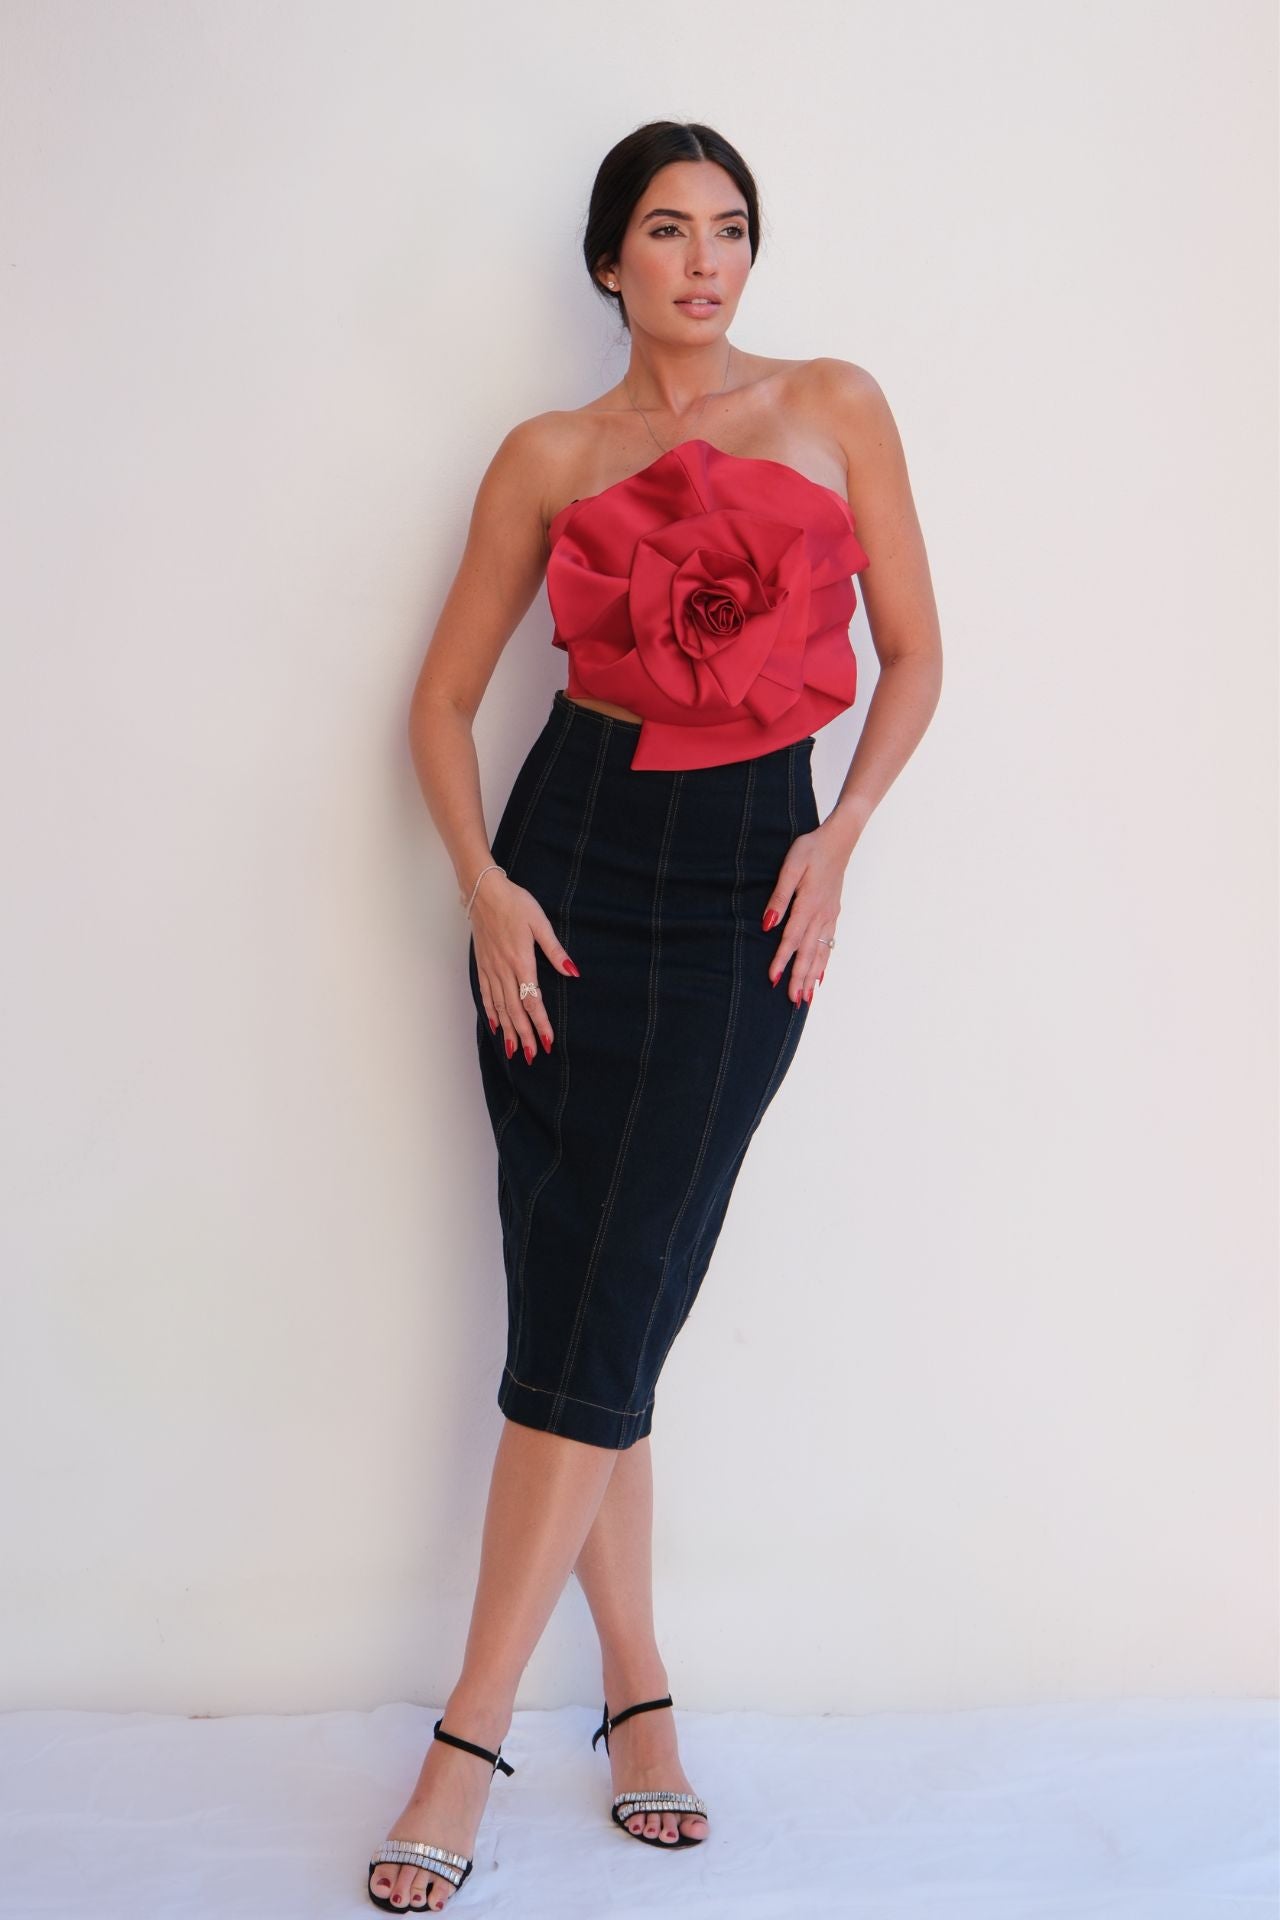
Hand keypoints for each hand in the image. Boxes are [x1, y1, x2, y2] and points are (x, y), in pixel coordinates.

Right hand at [469, 872, 578, 1063]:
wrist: (484, 892)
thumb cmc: (515, 904)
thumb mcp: (540, 923)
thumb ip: (555, 951)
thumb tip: (573, 972)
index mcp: (521, 962)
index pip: (532, 1001)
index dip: (541, 1023)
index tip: (548, 1041)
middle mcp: (504, 970)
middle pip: (515, 1010)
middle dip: (525, 1035)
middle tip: (533, 1056)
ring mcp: (491, 969)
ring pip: (500, 1007)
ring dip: (508, 1030)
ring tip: (515, 1050)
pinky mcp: (482, 965)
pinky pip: (486, 995)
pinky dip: (491, 1013)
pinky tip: (495, 1026)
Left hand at [761, 824, 845, 1004]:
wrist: (840, 839)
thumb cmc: (812, 849)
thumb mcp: (791, 866)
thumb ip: (779, 896)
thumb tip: (768, 923)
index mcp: (808, 905)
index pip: (792, 939)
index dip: (782, 961)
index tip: (773, 980)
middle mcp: (821, 915)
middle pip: (809, 953)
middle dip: (800, 978)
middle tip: (793, 1001)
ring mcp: (829, 916)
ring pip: (821, 952)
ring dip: (813, 976)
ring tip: (806, 997)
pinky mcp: (833, 913)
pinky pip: (829, 944)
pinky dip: (824, 962)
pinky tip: (820, 975)